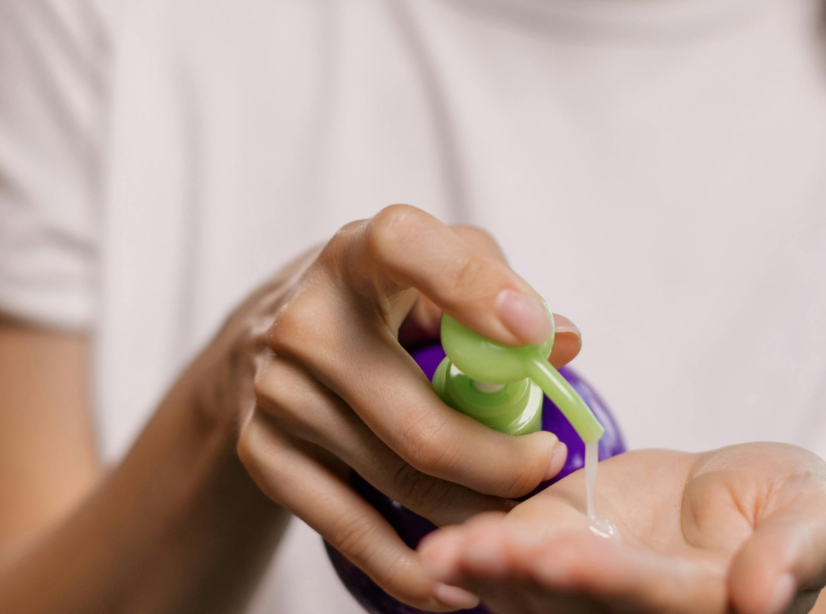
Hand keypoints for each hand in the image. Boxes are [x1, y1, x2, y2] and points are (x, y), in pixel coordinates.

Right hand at [207, 205, 579, 609]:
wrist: (269, 338)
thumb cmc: (380, 299)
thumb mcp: (436, 270)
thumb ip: (503, 290)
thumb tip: (563, 341)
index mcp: (358, 254)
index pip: (405, 246)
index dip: (472, 288)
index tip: (532, 334)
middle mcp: (306, 320)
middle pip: (418, 418)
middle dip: (502, 460)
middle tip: (548, 465)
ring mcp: (277, 392)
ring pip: (399, 478)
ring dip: (473, 511)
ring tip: (520, 516)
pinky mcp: (262, 452)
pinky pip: (349, 528)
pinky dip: (409, 566)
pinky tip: (456, 585)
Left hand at [418, 443, 825, 613]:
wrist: (731, 492)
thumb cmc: (781, 503)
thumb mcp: (814, 511)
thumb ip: (797, 550)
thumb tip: (768, 598)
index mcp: (705, 609)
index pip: (659, 602)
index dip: (614, 582)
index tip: (572, 559)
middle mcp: (639, 611)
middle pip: (582, 606)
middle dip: (535, 581)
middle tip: (489, 554)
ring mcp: (589, 589)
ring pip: (536, 596)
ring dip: (492, 576)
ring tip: (448, 557)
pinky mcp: (553, 551)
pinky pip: (510, 563)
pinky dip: (475, 560)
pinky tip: (441, 553)